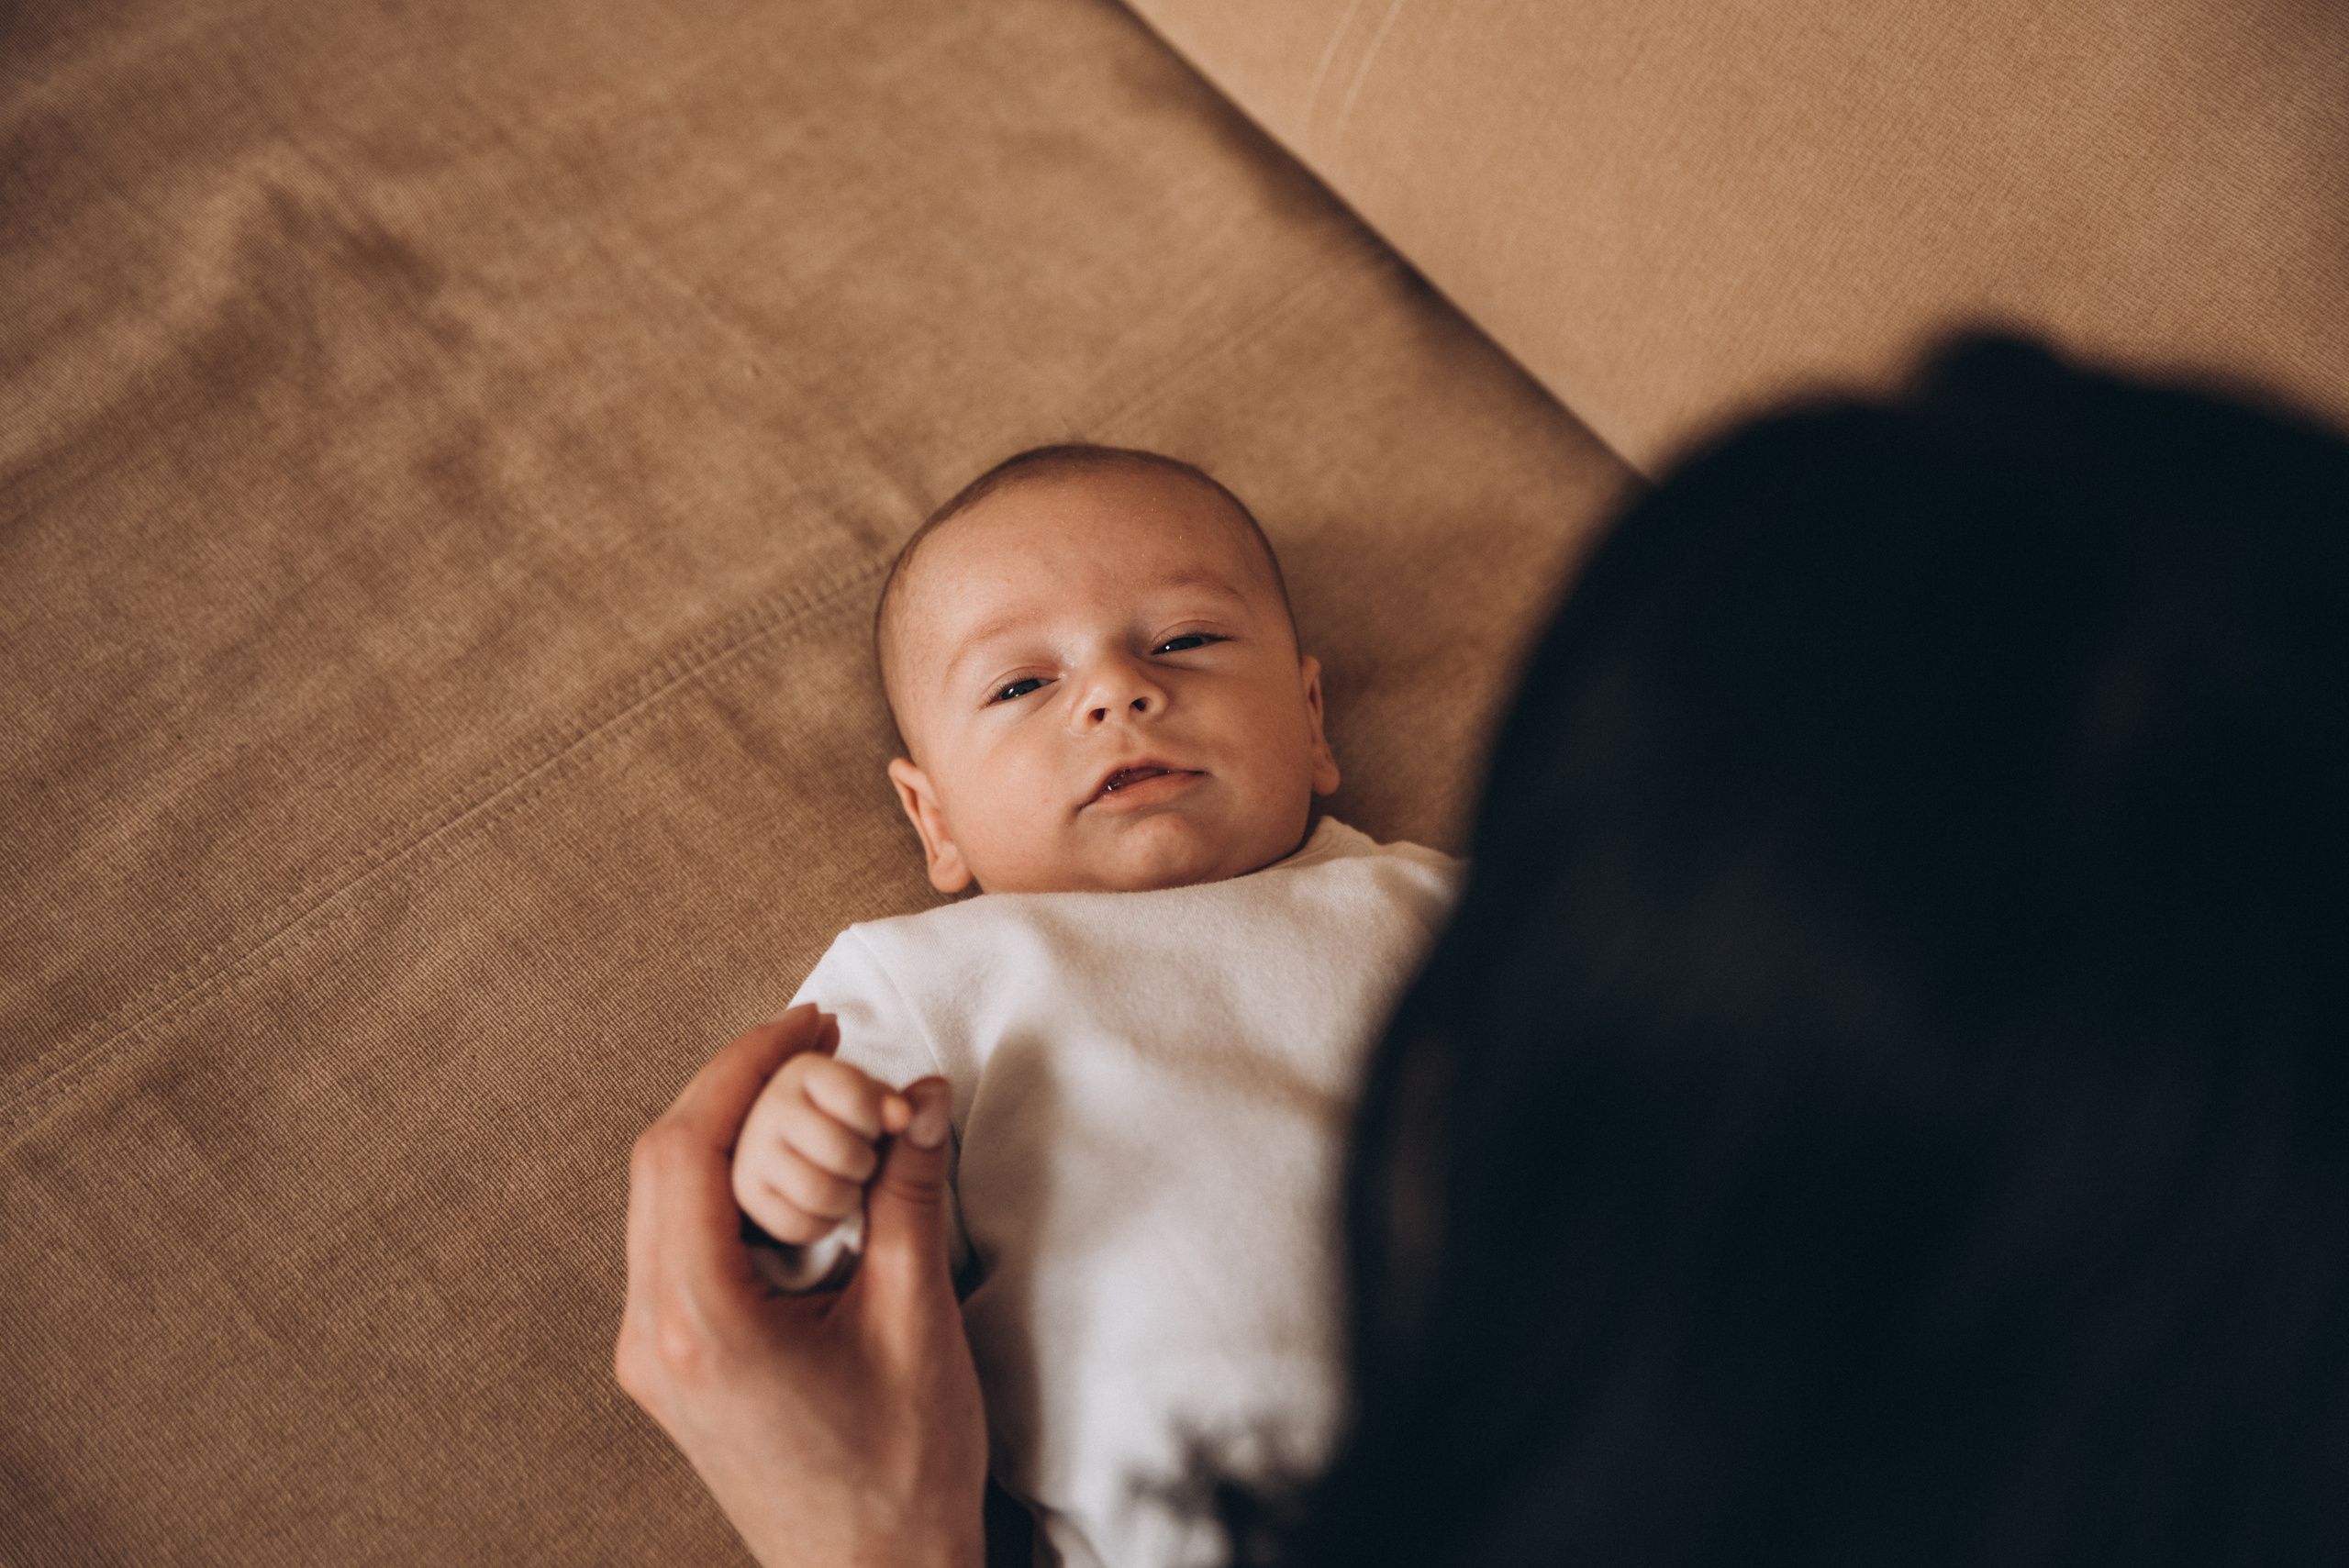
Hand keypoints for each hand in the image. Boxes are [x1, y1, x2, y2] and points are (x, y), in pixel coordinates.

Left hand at [616, 1005, 985, 1567]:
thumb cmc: (900, 1477)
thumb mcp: (917, 1321)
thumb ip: (911, 1196)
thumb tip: (919, 1095)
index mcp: (699, 1327)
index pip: (684, 1150)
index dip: (742, 1065)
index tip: (812, 1024)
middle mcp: (653, 1338)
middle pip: (662, 1164)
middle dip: (737, 1086)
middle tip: (818, 1044)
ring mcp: (654, 1356)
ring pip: (664, 1200)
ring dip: (732, 1134)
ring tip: (813, 1099)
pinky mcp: (675, 1366)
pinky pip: (682, 1244)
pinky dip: (733, 1188)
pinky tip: (797, 1175)